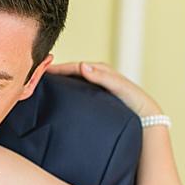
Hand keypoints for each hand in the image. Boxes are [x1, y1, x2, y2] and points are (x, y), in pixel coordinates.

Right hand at [47, 60, 162, 120]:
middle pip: (73, 73)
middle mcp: (97, 77)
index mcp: (101, 71)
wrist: (146, 119)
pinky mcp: (97, 101)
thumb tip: (83, 66)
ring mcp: (96, 90)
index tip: (42, 71)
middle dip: (57, 74)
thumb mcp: (120, 87)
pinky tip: (61, 101)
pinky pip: (79, 94)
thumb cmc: (135, 101)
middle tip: (38, 78)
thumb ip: (103, 77)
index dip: (59, 68)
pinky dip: (68, 94)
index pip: (75, 66)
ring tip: (45, 88)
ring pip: (74, 84)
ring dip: (61, 84)